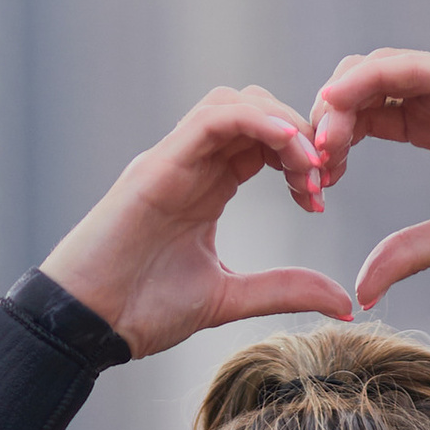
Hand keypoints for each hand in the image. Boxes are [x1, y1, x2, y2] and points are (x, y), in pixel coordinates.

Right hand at [42, 86, 355, 359]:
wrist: (87, 326)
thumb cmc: (142, 311)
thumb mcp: (229, 299)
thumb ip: (283, 289)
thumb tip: (342, 300)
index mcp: (206, 186)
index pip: (263, 143)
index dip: (302, 158)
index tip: (322, 198)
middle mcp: (190, 163)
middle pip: (256, 110)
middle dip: (300, 134)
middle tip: (324, 179)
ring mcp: (172, 159)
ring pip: (235, 103)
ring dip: (282, 124)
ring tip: (310, 166)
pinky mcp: (157, 166)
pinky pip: (213, 119)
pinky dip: (255, 121)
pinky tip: (288, 146)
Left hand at [310, 50, 429, 311]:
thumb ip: (411, 250)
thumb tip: (363, 289)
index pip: (365, 119)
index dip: (332, 146)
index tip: (314, 188)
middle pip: (361, 89)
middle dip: (326, 123)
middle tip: (312, 169)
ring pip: (378, 70)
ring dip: (341, 102)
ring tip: (323, 144)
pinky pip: (413, 67)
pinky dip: (373, 80)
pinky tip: (342, 102)